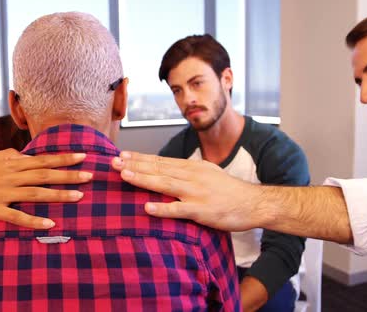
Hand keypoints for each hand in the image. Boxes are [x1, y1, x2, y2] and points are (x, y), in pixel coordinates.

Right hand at [0, 149, 91, 228]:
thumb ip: (8, 157)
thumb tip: (24, 154)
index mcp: (9, 164)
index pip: (41, 159)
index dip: (63, 157)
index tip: (83, 155)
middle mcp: (9, 176)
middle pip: (44, 174)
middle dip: (69, 174)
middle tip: (90, 175)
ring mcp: (2, 193)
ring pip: (35, 194)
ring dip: (58, 195)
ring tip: (79, 197)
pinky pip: (17, 217)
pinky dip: (34, 221)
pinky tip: (50, 224)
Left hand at [111, 151, 264, 231]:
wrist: (253, 202)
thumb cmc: (228, 190)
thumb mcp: (207, 173)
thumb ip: (187, 171)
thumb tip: (166, 170)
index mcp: (191, 167)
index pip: (160, 160)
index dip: (140, 158)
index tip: (121, 155)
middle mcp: (191, 176)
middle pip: (158, 168)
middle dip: (134, 165)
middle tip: (113, 162)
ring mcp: (196, 193)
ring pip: (164, 184)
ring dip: (143, 179)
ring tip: (124, 175)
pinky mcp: (201, 210)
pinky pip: (178, 210)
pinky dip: (162, 209)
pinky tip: (147, 207)